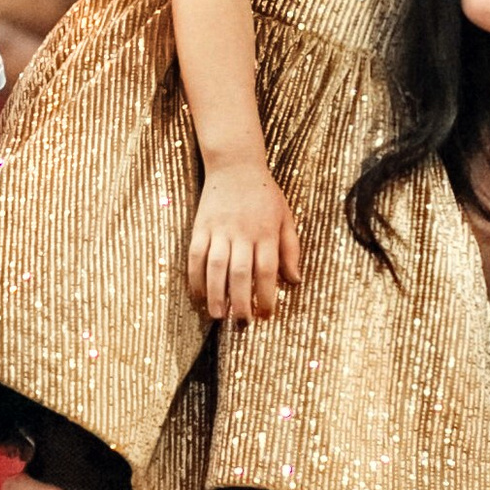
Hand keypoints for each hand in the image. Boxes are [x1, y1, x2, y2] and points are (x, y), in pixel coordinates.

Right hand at [188, 160, 302, 322]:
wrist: (235, 165)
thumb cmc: (264, 194)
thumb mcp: (286, 218)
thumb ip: (291, 250)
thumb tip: (294, 281)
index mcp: (266, 233)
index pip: (266, 271)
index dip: (266, 296)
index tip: (266, 315)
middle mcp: (242, 233)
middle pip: (240, 273)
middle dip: (240, 302)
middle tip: (242, 324)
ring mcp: (219, 230)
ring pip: (216, 267)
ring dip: (216, 294)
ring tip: (218, 316)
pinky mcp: (201, 227)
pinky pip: (196, 256)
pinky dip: (195, 277)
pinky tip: (198, 295)